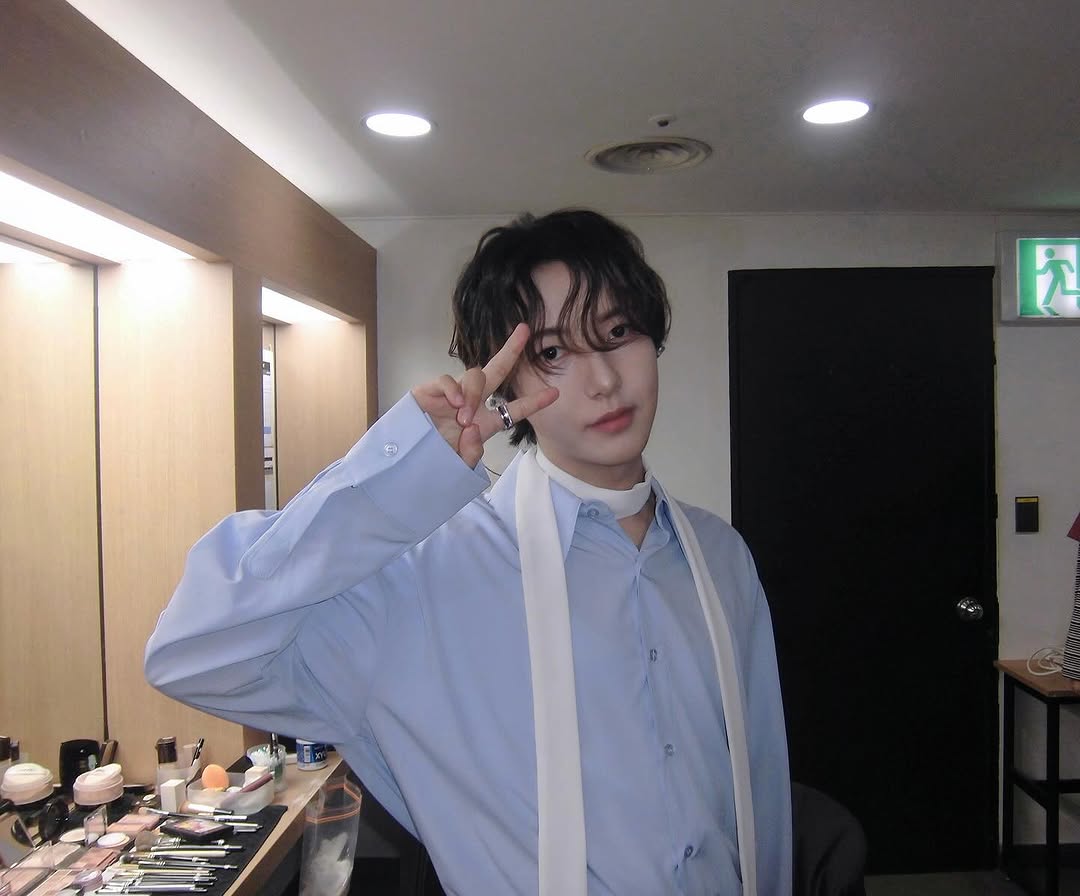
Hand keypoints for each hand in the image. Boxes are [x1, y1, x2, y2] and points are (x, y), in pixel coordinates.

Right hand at [411, 324, 558, 466]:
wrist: (406, 459)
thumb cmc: (435, 460)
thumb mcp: (458, 465)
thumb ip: (470, 454)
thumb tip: (473, 429)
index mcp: (485, 421)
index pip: (514, 409)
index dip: (534, 402)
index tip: (555, 394)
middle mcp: (473, 403)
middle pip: (497, 370)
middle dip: (511, 350)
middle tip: (525, 330)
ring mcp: (453, 393)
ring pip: (475, 376)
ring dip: (473, 395)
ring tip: (463, 418)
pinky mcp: (432, 389)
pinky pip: (448, 379)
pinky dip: (454, 389)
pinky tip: (456, 404)